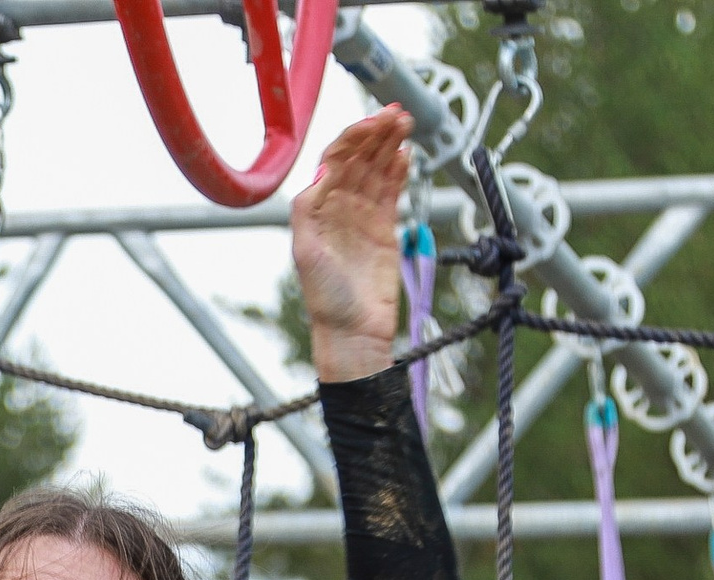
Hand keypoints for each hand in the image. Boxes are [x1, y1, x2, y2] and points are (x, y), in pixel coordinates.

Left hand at [291, 106, 413, 383]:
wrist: (354, 331)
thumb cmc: (325, 298)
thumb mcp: (306, 253)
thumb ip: (308, 211)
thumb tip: (321, 173)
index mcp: (316, 206)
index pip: (336, 159)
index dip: (355, 137)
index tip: (375, 122)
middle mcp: (337, 206)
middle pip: (359, 158)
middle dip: (376, 133)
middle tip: (398, 114)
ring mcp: (362, 215)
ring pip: (377, 169)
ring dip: (390, 145)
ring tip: (406, 124)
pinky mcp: (383, 228)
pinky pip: (392, 191)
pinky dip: (398, 171)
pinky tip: (406, 154)